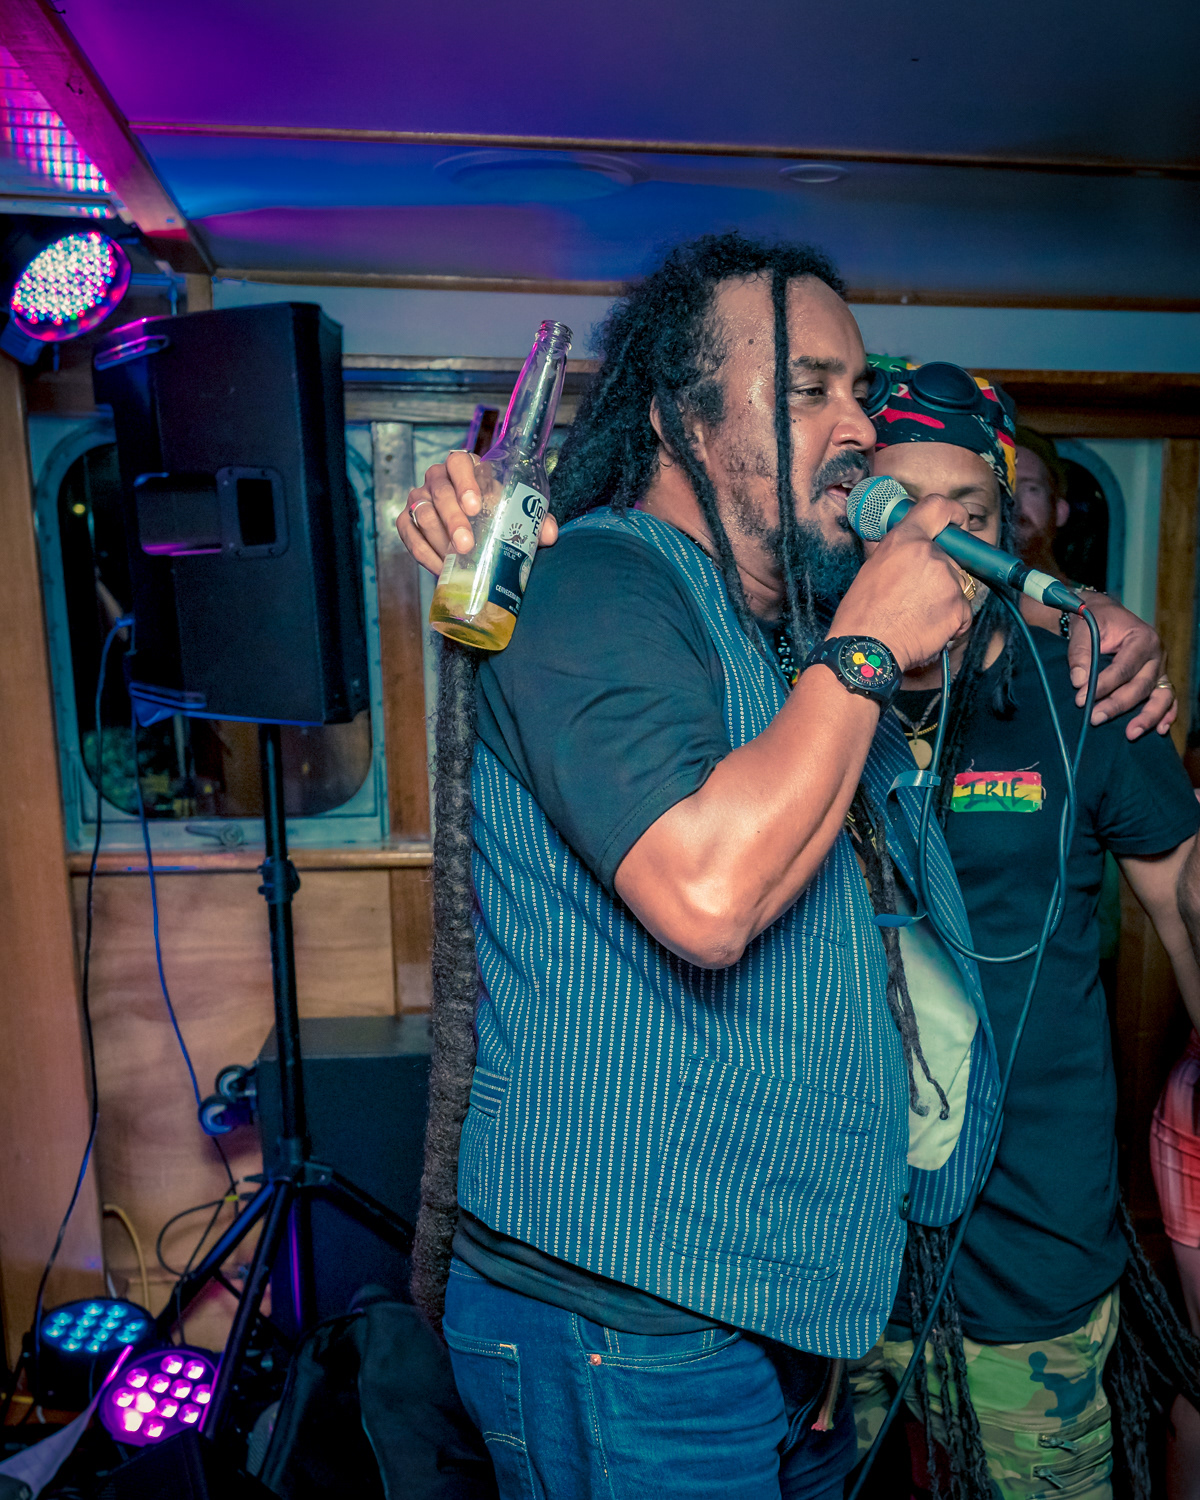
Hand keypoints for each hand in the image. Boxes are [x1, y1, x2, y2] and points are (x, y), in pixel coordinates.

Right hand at [396, 449, 559, 575]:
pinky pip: (408, 534)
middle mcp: (438, 478)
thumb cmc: (496, 516)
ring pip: (422, 513)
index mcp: (465, 467)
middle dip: (453, 519)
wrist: (472, 535)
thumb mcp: (517, 515)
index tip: (475, 506)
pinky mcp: (406, 521)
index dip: (465, 481)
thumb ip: (536, 521)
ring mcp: (419, 498)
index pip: (459, 462)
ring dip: (438, 538)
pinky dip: (423, 553)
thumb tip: (549, 535)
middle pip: (439, 492)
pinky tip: (440, 567)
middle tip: (466, 544)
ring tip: (456, 559)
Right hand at [830, 494, 973, 671]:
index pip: (939, 507)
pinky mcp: (959, 607)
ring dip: (946, 600)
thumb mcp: (871, 568)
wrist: (866, 650)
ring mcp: (948, 581)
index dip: (954, 514)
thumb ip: (895, 551)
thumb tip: (904, 543)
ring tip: (918, 616)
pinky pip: (964, 612)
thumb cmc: (861, 614)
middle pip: (952, 557)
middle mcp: (930, 554)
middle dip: (942, 575)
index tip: (958, 525)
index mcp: (905, 540)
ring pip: (959, 586)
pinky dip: (951, 622)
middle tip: (919, 596)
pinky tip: (928, 629)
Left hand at [1066, 594, 1175, 738]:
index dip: (1103, 685)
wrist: (1105, 616)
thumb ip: (1080, 653)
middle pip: (1141, 685)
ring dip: (1147, 717)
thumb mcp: (1084, 629)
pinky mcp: (1159, 680)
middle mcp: (1157, 655)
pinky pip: (1168, 699)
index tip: (1081, 699)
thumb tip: (1079, 681)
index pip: (1124, 668)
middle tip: (1095, 718)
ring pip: (1161, 696)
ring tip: (1131, 734)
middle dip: (1118, 705)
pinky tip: (1160, 730)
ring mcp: (1160, 669)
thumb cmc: (1095, 621)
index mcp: (1142, 638)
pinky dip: (1166, 715)